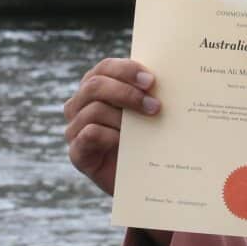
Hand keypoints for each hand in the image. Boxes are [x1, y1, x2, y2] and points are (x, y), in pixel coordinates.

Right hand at [63, 57, 160, 195]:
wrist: (142, 178)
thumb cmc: (146, 137)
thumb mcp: (147, 111)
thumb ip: (148, 92)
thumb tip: (172, 74)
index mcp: (96, 87)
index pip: (105, 68)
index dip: (127, 69)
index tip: (152, 80)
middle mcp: (79, 105)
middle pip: (96, 85)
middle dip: (127, 93)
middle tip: (155, 106)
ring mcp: (74, 129)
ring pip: (93, 109)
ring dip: (123, 116)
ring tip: (147, 125)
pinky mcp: (77, 152)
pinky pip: (89, 134)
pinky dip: (111, 135)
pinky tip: (127, 141)